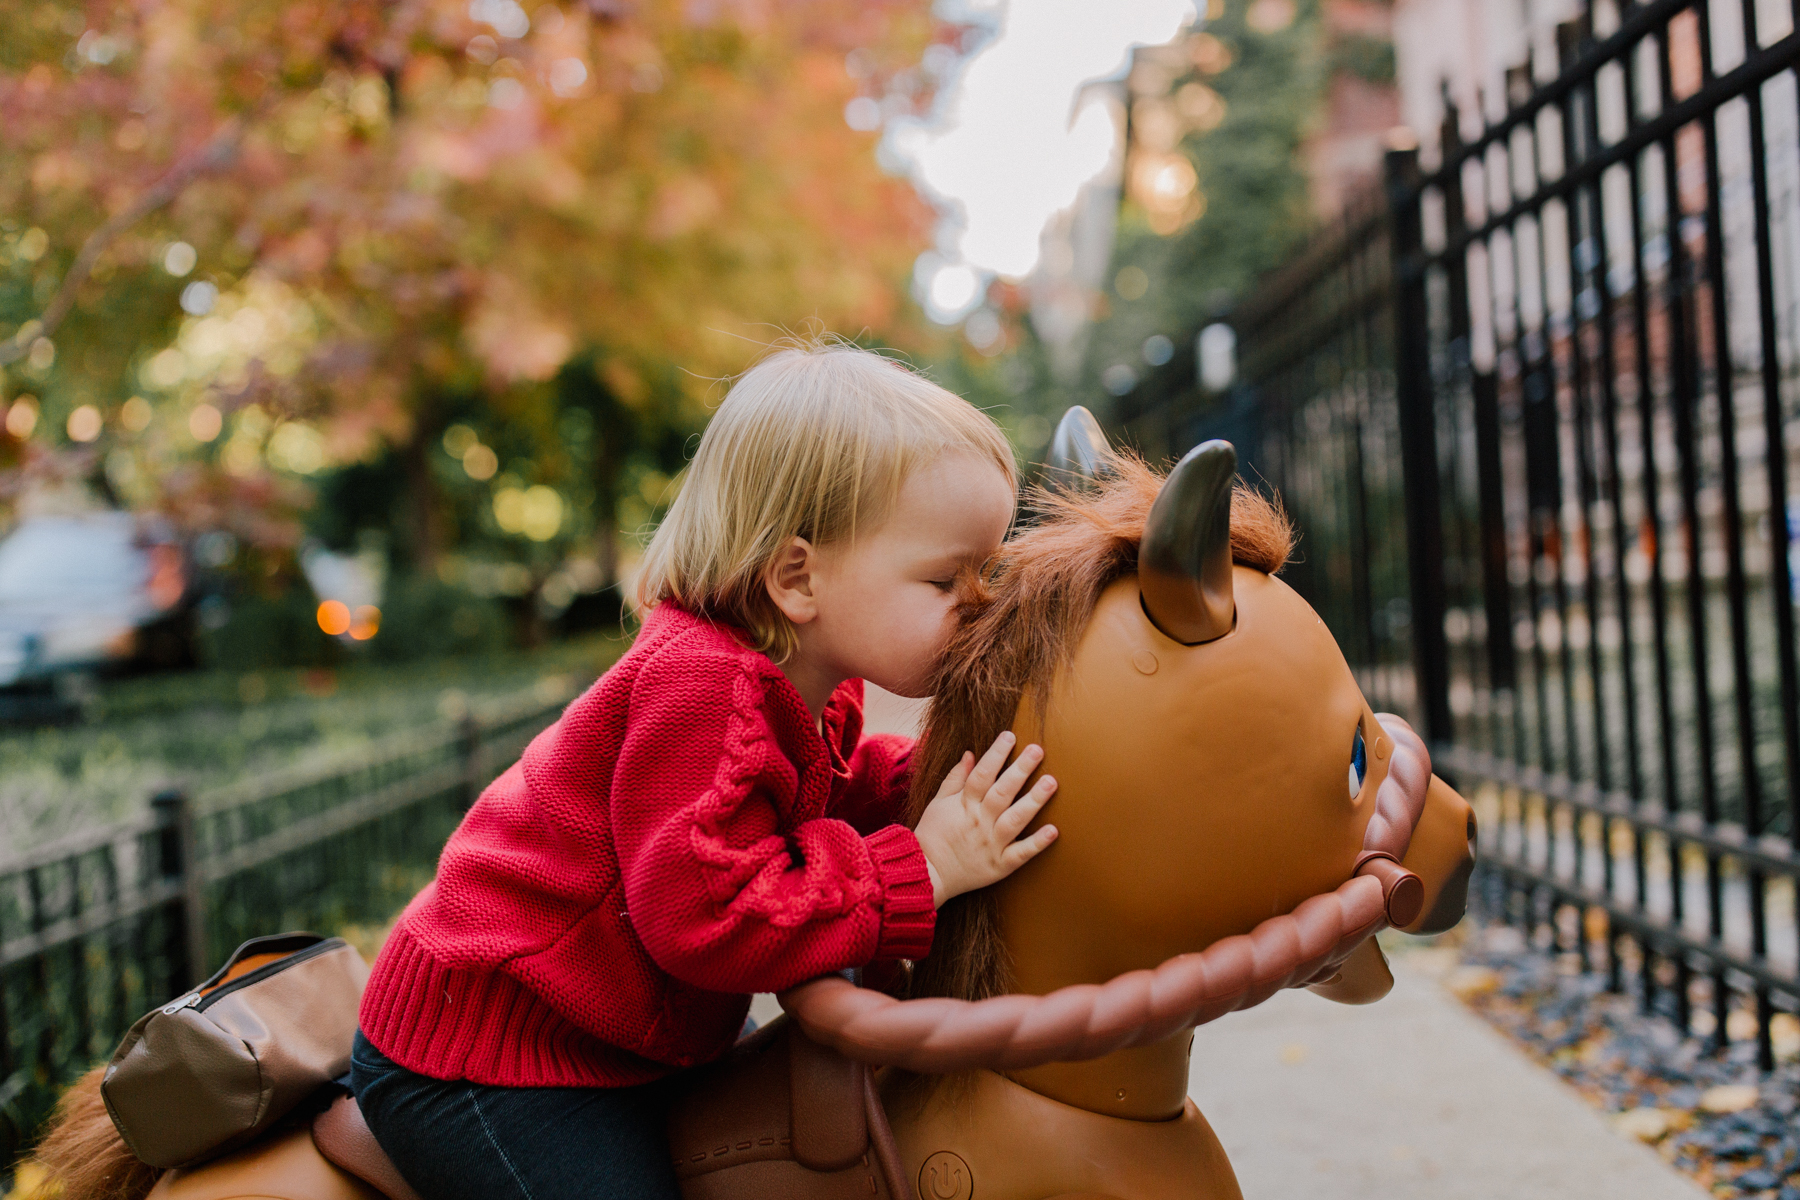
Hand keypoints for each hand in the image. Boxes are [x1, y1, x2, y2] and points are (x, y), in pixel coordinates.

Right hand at [914, 731, 1058, 907]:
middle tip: (1038, 750)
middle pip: (1002, 792)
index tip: (1010, 736)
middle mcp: (979, 822)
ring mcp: (991, 844)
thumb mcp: (938, 803)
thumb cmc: (932, 835)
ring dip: (1034, 800)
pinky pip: (1020, 854)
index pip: (981, 775)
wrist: (926, 874)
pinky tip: (1053, 830)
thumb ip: (956, 778)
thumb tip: (971, 753)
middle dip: (1020, 770)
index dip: (996, 754)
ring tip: (1051, 782)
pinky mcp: (1000, 866)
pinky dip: (1037, 843)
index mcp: (964, 805)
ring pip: (1015, 819)